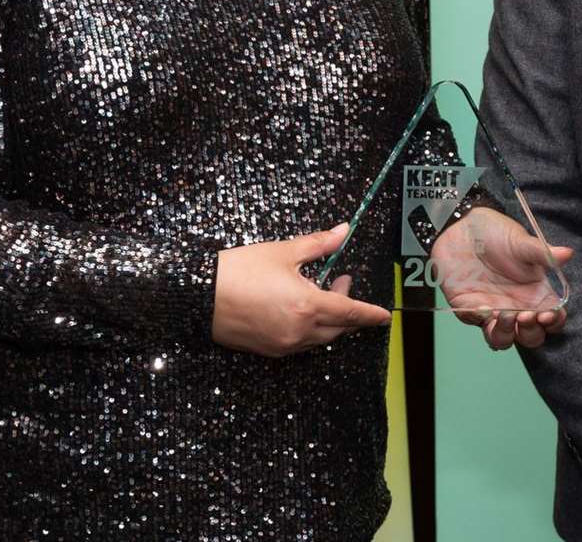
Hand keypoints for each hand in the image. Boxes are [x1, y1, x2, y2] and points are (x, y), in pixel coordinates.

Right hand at [212, 224, 393, 356]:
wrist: (196, 295)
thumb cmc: (238, 271)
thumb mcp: (282, 252)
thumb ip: (318, 244)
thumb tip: (343, 232)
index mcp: (307, 306)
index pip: (351, 313)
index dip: (370, 314)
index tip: (385, 317)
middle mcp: (298, 331)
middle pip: (338, 327)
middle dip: (347, 308)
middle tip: (340, 280)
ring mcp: (282, 344)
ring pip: (319, 337)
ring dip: (328, 318)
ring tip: (319, 290)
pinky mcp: (267, 350)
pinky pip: (299, 343)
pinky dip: (308, 328)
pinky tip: (299, 307)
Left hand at [435, 208, 574, 349]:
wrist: (461, 229)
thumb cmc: (495, 233)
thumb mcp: (521, 242)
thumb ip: (542, 252)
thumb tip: (567, 253)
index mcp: (536, 292)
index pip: (553, 318)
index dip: (554, 322)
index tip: (547, 314)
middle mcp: (518, 306)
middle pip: (531, 336)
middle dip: (530, 333)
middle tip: (525, 316)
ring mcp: (495, 312)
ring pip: (505, 340)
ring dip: (507, 336)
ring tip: (506, 316)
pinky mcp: (472, 311)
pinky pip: (480, 328)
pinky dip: (484, 324)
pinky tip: (484, 308)